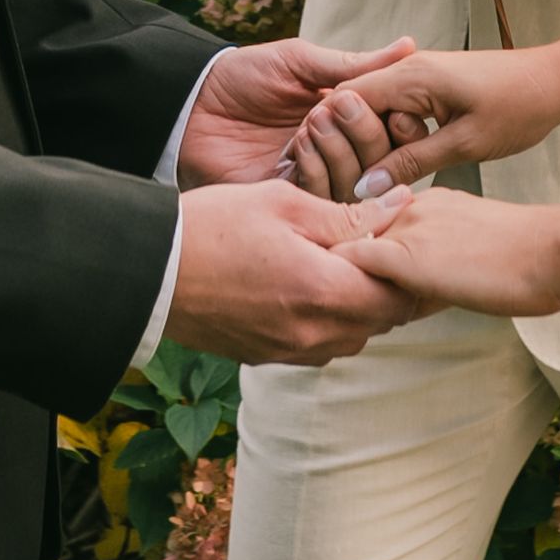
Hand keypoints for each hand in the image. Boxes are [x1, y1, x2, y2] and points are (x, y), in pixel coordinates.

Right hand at [161, 180, 414, 364]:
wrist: (147, 273)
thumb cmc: (212, 227)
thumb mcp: (283, 203)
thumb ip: (347, 214)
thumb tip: (401, 207)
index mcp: (323, 293)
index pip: (399, 296)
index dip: (411, 267)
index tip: (407, 239)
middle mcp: (312, 334)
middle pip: (380, 320)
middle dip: (390, 286)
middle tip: (381, 246)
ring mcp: (288, 352)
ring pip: (351, 336)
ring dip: (359, 305)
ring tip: (345, 263)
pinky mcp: (265, 356)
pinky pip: (318, 345)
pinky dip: (327, 319)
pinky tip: (310, 285)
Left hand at [177, 35, 420, 188]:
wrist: (194, 102)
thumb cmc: (245, 74)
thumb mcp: (301, 62)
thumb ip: (355, 65)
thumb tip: (411, 46)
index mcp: (349, 117)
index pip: (396, 130)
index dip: (400, 120)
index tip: (391, 105)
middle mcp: (339, 150)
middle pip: (383, 160)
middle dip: (366, 132)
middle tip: (334, 106)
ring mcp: (315, 176)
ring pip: (357, 183)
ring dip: (339, 151)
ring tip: (310, 123)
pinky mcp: (288, 198)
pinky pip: (321, 196)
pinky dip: (315, 170)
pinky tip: (295, 147)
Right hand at [279, 41, 559, 201]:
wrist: (558, 82)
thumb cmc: (519, 107)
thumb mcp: (464, 143)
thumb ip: (412, 163)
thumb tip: (367, 186)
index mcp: (411, 76)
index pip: (346, 101)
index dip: (331, 138)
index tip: (329, 173)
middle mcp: (410, 70)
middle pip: (356, 108)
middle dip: (353, 146)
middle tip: (357, 184)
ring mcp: (421, 78)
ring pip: (377, 113)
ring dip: (377, 144)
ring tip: (382, 179)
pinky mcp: (434, 89)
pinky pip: (399, 113)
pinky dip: (396, 138)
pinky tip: (406, 164)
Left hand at [351, 184, 559, 321]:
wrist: (551, 253)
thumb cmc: (530, 262)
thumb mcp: (476, 254)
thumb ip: (440, 269)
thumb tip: (409, 303)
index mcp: (430, 204)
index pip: (380, 230)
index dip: (368, 261)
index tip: (365, 287)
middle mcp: (411, 207)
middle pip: (358, 239)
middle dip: (351, 273)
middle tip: (348, 307)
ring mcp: (404, 227)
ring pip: (348, 250)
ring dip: (346, 281)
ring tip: (348, 316)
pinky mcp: (402, 254)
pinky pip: (351, 264)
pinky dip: (342, 287)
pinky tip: (347, 312)